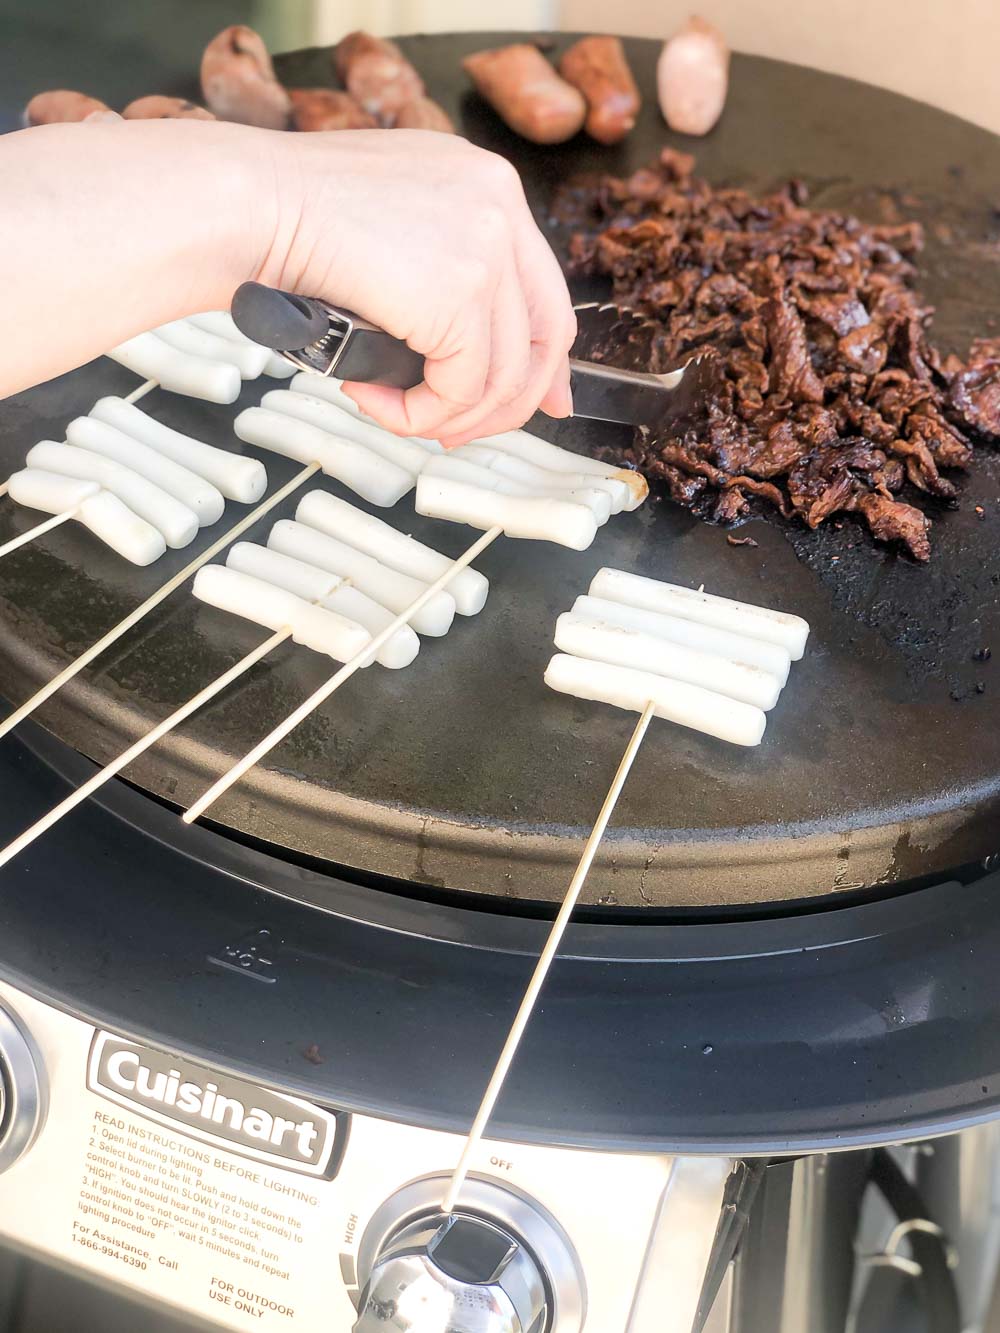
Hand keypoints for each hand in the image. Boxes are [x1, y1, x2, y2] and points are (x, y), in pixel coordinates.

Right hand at [260, 129, 575, 446]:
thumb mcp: (390, 235)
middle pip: (544, 335)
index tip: (532, 401)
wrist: (247, 204)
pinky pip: (461, 389)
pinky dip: (418, 414)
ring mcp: (487, 247)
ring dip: (446, 414)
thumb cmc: (287, 218)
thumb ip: (442, 276)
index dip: (541, 359)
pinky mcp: (460, 294)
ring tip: (392, 411)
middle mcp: (500, 204)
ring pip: (502, 375)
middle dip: (507, 402)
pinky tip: (372, 397)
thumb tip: (479, 355)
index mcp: (487, 184)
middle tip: (457, 430)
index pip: (544, 290)